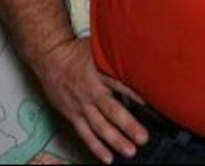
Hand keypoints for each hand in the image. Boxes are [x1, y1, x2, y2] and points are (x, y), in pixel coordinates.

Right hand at [36, 37, 148, 163]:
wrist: (50, 58)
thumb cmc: (78, 53)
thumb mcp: (102, 50)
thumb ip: (120, 59)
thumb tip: (144, 59)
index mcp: (101, 73)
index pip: (123, 85)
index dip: (138, 96)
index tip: (154, 106)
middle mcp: (92, 91)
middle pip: (112, 111)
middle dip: (128, 125)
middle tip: (142, 137)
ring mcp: (82, 106)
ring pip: (100, 126)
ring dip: (115, 140)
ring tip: (129, 151)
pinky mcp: (73, 115)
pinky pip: (85, 134)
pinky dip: (96, 147)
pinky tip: (107, 157)